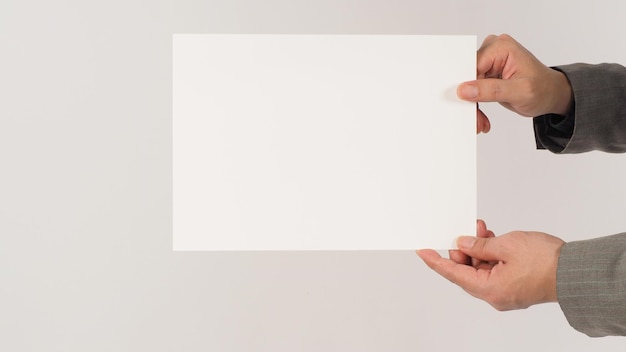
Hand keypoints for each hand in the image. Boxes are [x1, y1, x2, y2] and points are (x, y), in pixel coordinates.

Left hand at [417, 220, 565, 310]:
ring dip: (479, 250)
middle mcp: (495, 296)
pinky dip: (490, 256)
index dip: (436, 261)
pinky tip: (492, 240)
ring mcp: (505, 293)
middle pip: (466, 271)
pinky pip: (494, 271)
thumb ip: (480, 245)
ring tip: (482, 230)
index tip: (422, 251)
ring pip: (481, 269)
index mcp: (489, 290)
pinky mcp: (514, 287)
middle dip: (464, 249)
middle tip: (468, 230)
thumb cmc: (546, 261)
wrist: (575, 271)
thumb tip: (463, 244)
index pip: (453, 274)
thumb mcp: (506, 245)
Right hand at [460, 34, 572, 133]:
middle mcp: (493, 50)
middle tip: (477, 120)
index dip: (466, 87)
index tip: (469, 107)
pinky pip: (472, 90)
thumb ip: (491, 90)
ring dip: (472, 105)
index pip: (472, 65)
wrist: (551, 95)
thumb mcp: (520, 92)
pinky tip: (483, 117)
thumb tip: (464, 89)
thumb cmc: (544, 89)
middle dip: (469, 100)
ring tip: (481, 122)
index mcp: (501, 47)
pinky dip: (476, 105)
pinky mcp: (487, 73)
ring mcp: (489, 61)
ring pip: (467, 85)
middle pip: (467, 76)